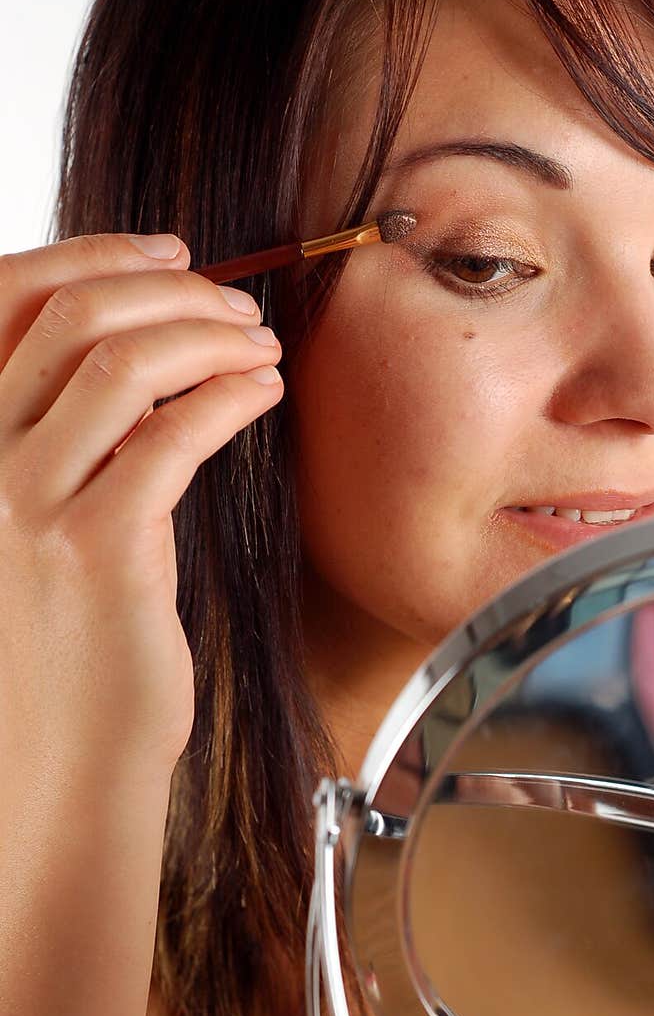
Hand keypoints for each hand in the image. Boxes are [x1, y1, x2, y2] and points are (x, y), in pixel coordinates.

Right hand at [0, 232, 282, 771]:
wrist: (67, 760)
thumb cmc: (77, 648)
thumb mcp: (52, 526)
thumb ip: (79, 443)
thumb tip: (156, 360)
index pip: (4, 300)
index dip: (95, 256)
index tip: (175, 254)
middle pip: (72, 317)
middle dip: (172, 290)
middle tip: (241, 307)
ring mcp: (29, 505)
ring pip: (121, 363)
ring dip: (208, 336)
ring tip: (263, 346)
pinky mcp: (97, 549)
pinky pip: (171, 435)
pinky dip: (230, 396)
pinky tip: (266, 394)